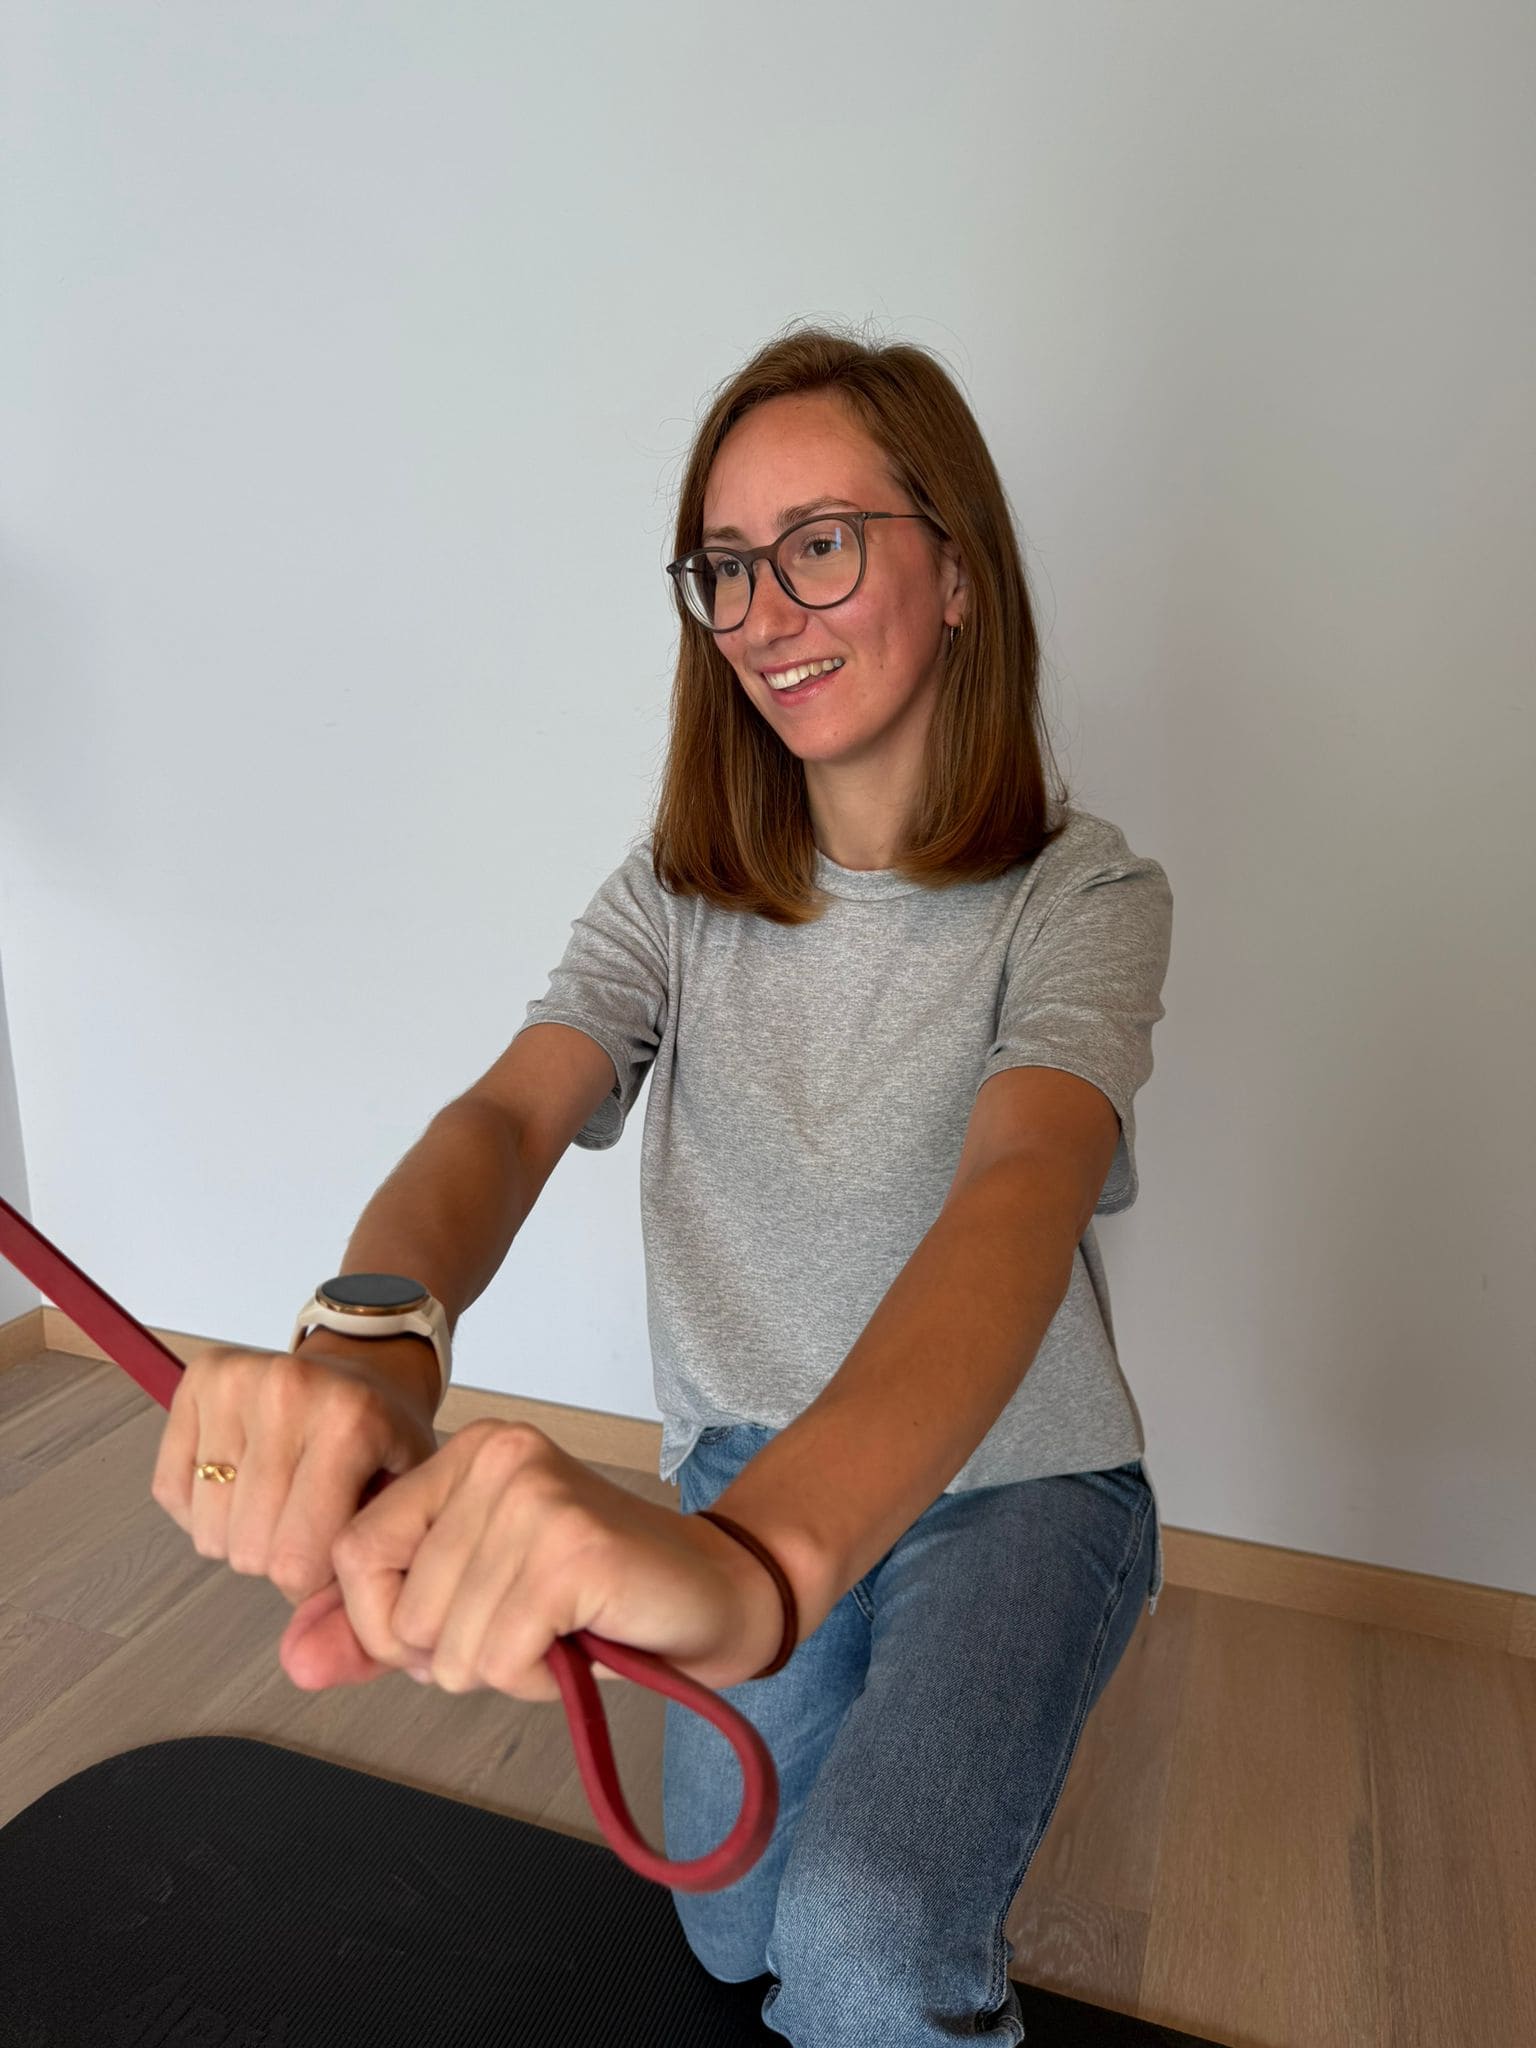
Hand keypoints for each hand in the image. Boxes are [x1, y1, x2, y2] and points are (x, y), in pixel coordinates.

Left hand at [277, 1419, 788, 1698]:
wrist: (716, 1593)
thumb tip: (294, 1660)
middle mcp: (498, 1456)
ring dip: (500, 1669)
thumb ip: (382, 1628)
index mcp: (468, 1453)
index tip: (445, 1630)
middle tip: (526, 1627)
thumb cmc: (596, 1598)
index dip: (382, 1623)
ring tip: (557, 1631)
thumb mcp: (474, 1602)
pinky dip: (534, 1679)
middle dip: (451, 1654)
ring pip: (445, 1646)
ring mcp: (534, 1497)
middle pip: (398, 1610)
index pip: (353, 1552)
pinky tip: (579, 1641)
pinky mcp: (570, 1549)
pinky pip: (497, 1660)